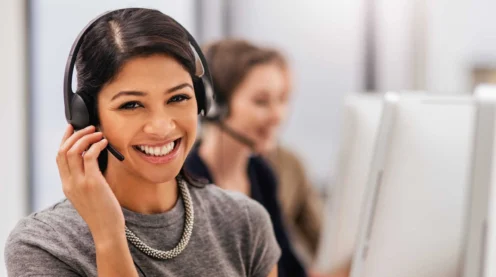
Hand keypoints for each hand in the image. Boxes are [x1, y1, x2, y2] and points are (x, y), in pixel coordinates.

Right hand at [56, 125, 124, 242]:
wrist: (106, 230)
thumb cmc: (103, 213)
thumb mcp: (89, 195)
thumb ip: (87, 179)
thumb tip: (95, 160)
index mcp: (67, 185)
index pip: (59, 157)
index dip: (64, 140)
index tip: (72, 129)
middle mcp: (69, 183)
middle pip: (63, 151)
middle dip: (75, 135)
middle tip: (88, 128)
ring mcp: (79, 183)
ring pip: (73, 151)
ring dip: (86, 137)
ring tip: (98, 133)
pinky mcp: (92, 183)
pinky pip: (89, 156)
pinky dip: (96, 145)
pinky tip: (104, 143)